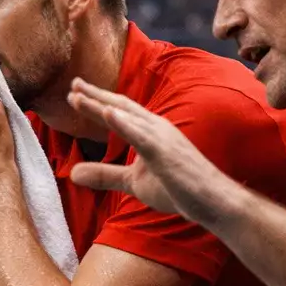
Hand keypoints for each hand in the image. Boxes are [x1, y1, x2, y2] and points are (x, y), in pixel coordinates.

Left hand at [66, 79, 239, 225]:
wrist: (213, 201)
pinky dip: (124, 123)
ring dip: (101, 104)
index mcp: (149, 131)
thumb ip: (104, 175)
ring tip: (78, 95)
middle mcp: (155, 127)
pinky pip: (142, 136)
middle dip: (94, 95)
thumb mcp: (133, 182)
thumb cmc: (178, 188)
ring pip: (127, 116)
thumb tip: (72, 173)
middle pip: (120, 106)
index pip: (118, 111)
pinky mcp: (166, 152)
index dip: (95, 101)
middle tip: (71, 84)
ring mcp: (162, 138)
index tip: (74, 91)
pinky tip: (107, 113)